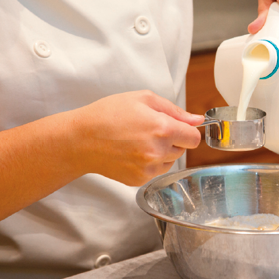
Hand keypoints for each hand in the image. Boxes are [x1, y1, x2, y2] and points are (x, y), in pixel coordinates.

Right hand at [72, 90, 203, 185]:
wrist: (81, 139)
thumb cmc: (108, 115)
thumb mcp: (143, 99)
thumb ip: (175, 110)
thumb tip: (197, 120)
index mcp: (162, 129)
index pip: (194, 138)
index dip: (188, 131)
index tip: (179, 128)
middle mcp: (158, 152)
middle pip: (182, 149)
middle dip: (173, 140)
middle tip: (150, 130)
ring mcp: (148, 168)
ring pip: (170, 161)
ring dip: (162, 152)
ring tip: (139, 141)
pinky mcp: (139, 179)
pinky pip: (156, 171)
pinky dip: (150, 163)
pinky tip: (133, 152)